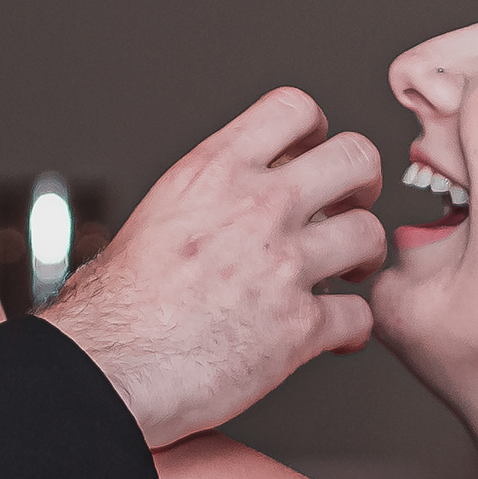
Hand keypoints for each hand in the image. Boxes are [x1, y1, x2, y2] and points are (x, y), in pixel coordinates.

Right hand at [42, 88, 385, 447]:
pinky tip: (332, 335)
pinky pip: (360, 314)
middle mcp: (257, 208)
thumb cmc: (112, 308)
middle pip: (356, 157)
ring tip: (344, 273)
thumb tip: (214, 210)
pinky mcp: (299, 328)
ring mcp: (284, 266)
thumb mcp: (152, 218)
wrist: (107, 369)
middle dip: (362, 183)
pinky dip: (352, 328)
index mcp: (214, 172)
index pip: (293, 109)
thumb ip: (201, 202)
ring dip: (363, 255)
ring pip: (370, 234)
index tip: (313, 152)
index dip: (315, 130)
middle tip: (349, 205)